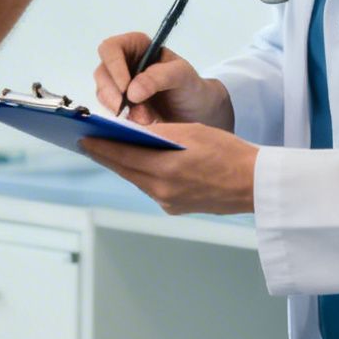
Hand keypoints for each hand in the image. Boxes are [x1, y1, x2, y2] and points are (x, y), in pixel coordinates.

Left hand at [80, 123, 257, 214]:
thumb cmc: (229, 153)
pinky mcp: (176, 207)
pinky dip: (142, 175)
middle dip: (106, 155)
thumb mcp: (192, 132)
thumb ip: (160, 133)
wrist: (255, 184)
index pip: (122, 155)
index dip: (100, 146)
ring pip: (137, 180)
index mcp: (165, 169)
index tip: (82, 138)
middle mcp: (162, 190)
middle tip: (88, 143)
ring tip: (109, 151)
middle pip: (125, 170)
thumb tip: (133, 131)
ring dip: (124, 165)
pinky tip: (138, 165)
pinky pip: (151, 188)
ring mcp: (168, 202)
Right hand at [93, 33, 232, 129]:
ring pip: (103, 94)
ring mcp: (118, 85)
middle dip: (115, 95)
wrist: (196, 113)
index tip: (126, 89)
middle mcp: (122, 63)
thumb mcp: (182, 76)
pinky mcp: (119, 105)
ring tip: (147, 119)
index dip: (114, 67)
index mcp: (135, 46)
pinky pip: (110, 111)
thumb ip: (159, 77)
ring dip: (121, 110)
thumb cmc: (191, 87)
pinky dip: (124, 119)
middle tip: (135, 111)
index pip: (110, 49)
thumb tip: (131, 91)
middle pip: (102, 73)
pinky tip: (143, 123)